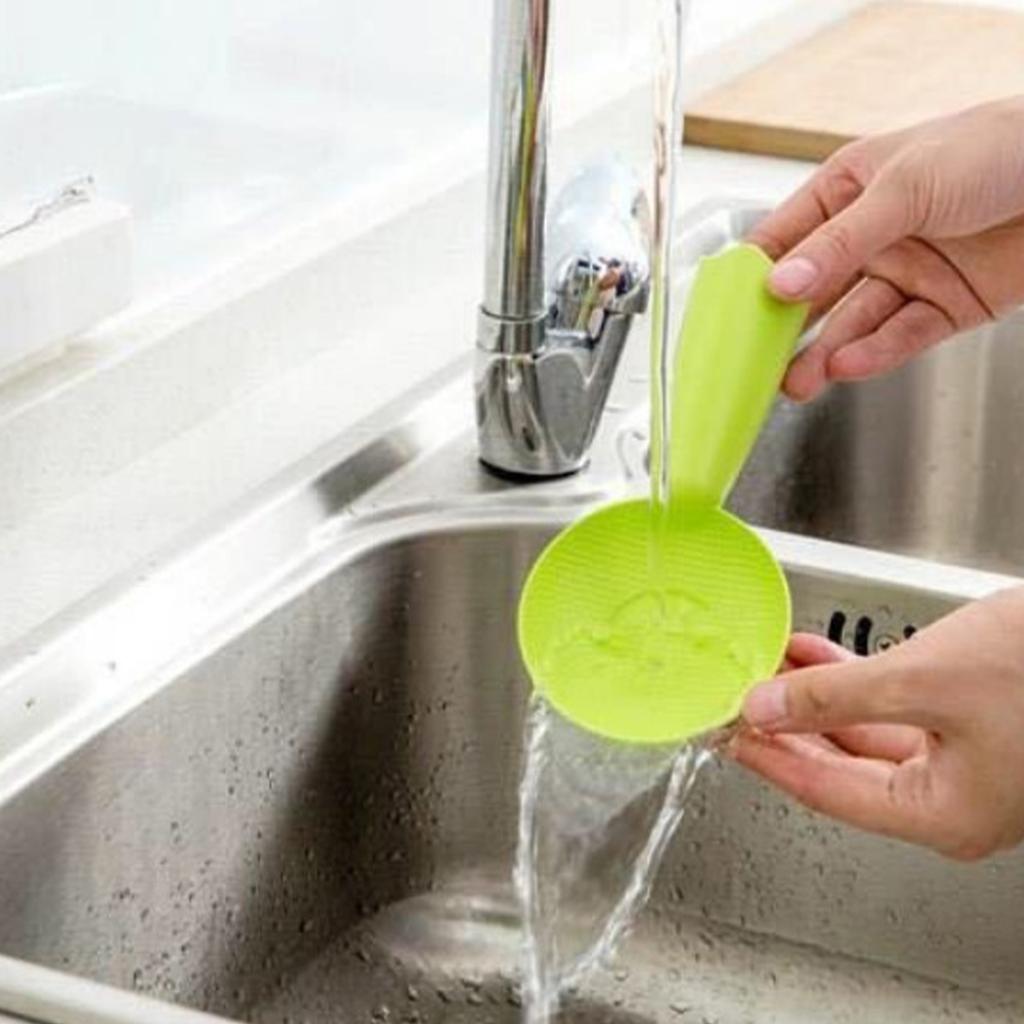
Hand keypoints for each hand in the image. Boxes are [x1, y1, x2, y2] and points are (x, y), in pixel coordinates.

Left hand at [730, 588, 1023, 859]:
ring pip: (866, 734)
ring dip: (817, 696)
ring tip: (770, 662)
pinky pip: (897, 713)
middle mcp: (953, 801)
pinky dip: (856, 684)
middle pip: (841, 765)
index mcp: (942, 814)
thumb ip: (833, 697)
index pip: (825, 791)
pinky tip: (820, 656)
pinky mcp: (976, 731)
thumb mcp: (921, 679)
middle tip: (738, 696)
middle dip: (787, 720)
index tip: (723, 736)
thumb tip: (763, 707)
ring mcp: (967, 767)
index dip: (768, 758)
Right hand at [747, 97, 1023, 400]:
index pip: (783, 240)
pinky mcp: (943, 306)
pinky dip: (873, 354)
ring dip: (822, 355)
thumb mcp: (904, 188)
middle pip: (812, 293)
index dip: (751, 278)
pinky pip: (899, 337)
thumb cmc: (995, 147)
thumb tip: (781, 283)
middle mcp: (871, 237)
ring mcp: (907, 273)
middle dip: (782, 331)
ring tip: (795, 382)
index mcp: (848, 191)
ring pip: (851, 324)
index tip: (725, 315)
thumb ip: (840, 242)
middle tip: (755, 364)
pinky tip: (846, 366)